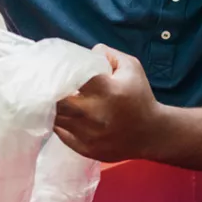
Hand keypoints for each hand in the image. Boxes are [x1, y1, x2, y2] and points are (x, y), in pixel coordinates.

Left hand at [54, 44, 164, 162]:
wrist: (151, 133)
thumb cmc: (140, 97)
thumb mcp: (131, 67)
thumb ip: (107, 53)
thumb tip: (85, 52)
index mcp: (106, 90)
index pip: (71, 77)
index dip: (60, 72)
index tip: (55, 68)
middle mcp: (94, 113)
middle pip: (56, 101)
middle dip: (51, 92)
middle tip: (49, 85)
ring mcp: (88, 134)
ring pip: (55, 118)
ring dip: (53, 108)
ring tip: (54, 99)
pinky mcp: (85, 148)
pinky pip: (60, 134)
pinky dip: (59, 123)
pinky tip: (64, 115)